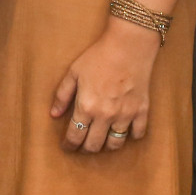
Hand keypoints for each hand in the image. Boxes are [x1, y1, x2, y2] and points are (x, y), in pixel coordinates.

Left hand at [50, 19, 159, 152]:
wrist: (128, 46)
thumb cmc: (98, 56)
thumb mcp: (74, 73)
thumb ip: (62, 95)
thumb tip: (54, 115)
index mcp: (86, 107)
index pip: (75, 136)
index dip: (69, 145)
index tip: (67, 147)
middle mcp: (105, 115)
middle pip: (94, 145)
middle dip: (85, 148)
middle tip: (82, 146)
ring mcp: (125, 115)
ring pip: (115, 144)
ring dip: (106, 147)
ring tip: (101, 142)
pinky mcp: (141, 111)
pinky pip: (137, 134)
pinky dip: (130, 136)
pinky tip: (124, 132)